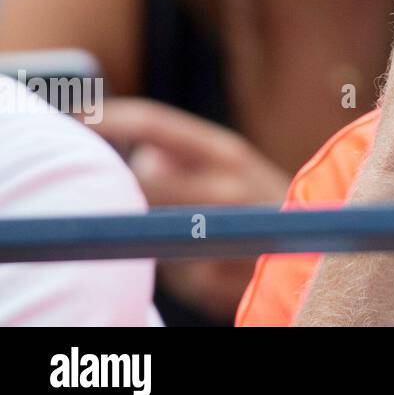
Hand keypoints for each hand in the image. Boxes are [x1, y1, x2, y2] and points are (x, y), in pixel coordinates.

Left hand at [90, 98, 292, 322]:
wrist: (318, 251)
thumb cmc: (258, 203)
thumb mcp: (229, 166)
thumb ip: (182, 157)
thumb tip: (140, 160)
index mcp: (227, 152)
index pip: (157, 124)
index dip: (110, 117)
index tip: (75, 113)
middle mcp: (230, 187)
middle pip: (143, 182)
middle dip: (123, 187)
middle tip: (115, 191)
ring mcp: (225, 233)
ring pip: (154, 229)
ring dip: (159, 232)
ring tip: (194, 233)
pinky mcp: (219, 281)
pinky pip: (174, 271)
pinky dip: (183, 268)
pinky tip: (212, 264)